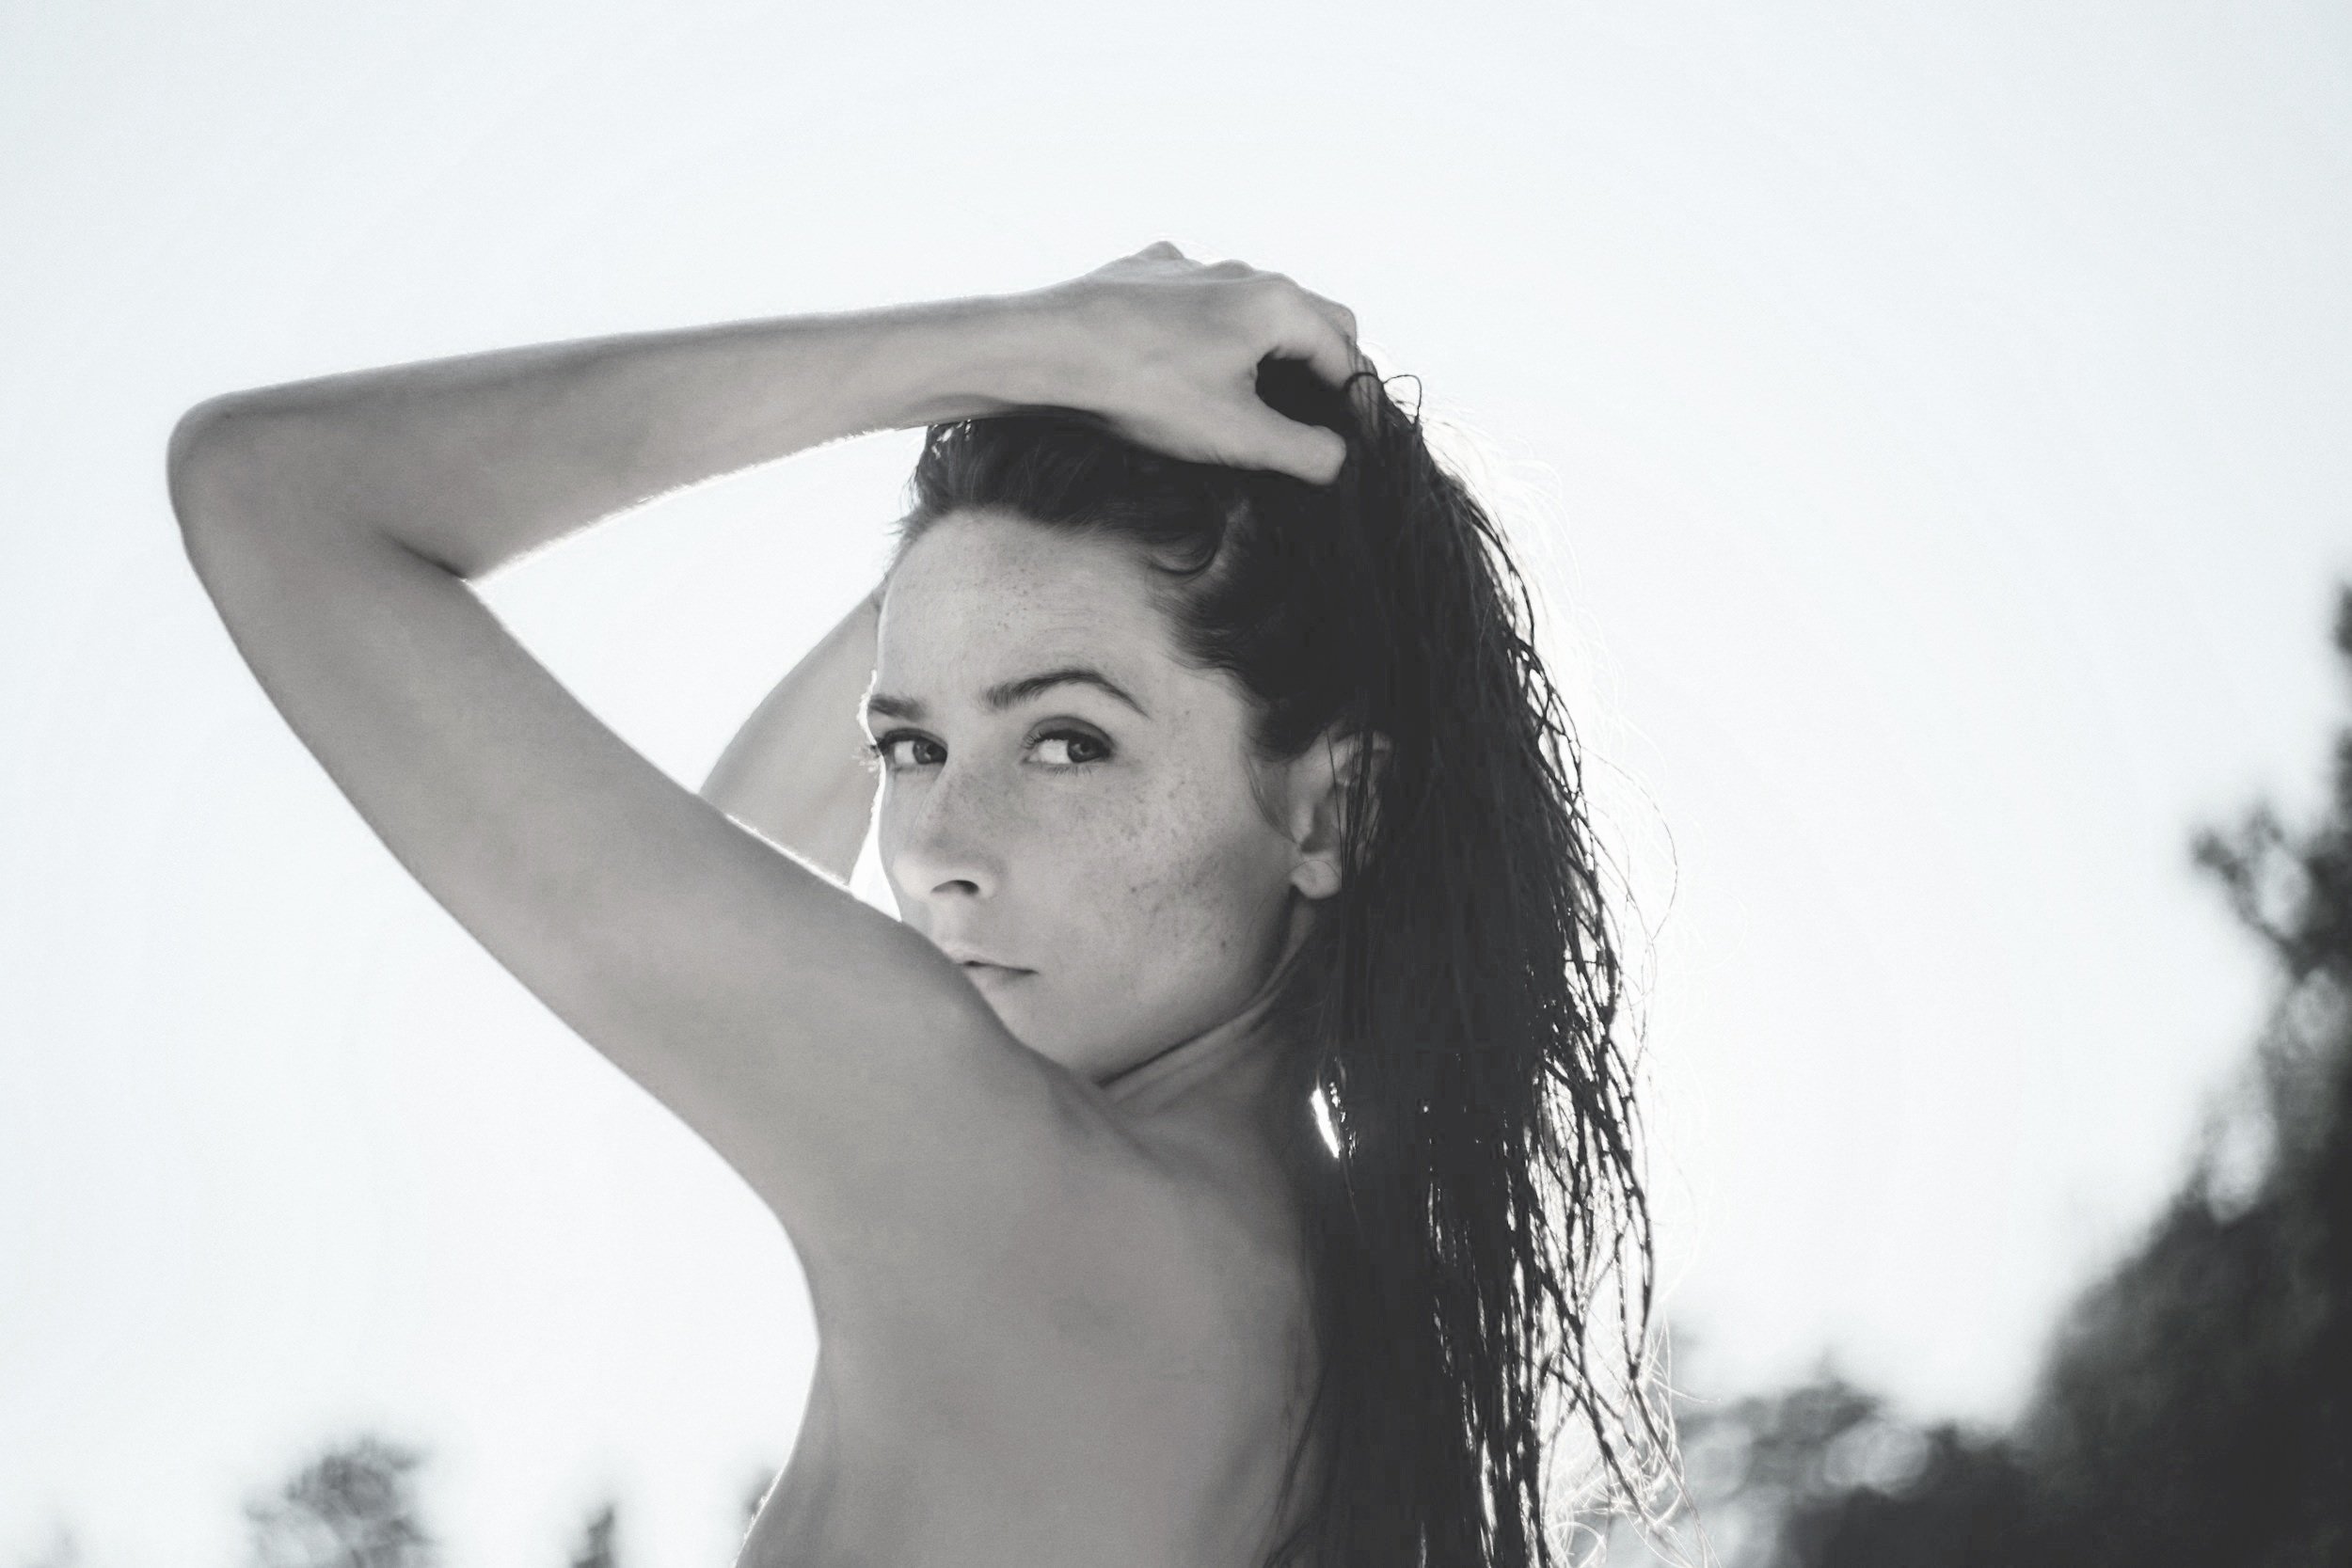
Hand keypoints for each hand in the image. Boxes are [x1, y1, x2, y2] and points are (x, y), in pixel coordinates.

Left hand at [1034, 241, 1368, 485]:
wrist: (1047, 348)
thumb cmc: (1147, 390)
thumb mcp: (1237, 435)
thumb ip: (1302, 450)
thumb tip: (1337, 459)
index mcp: (1278, 303)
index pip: (1346, 353)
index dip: (1358, 401)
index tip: (1355, 440)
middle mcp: (1242, 270)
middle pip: (1309, 318)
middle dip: (1323, 366)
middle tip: (1319, 413)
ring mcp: (1191, 265)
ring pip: (1251, 303)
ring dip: (1267, 344)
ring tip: (1258, 390)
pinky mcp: (1147, 271)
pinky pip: (1196, 295)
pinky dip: (1210, 325)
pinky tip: (1188, 358)